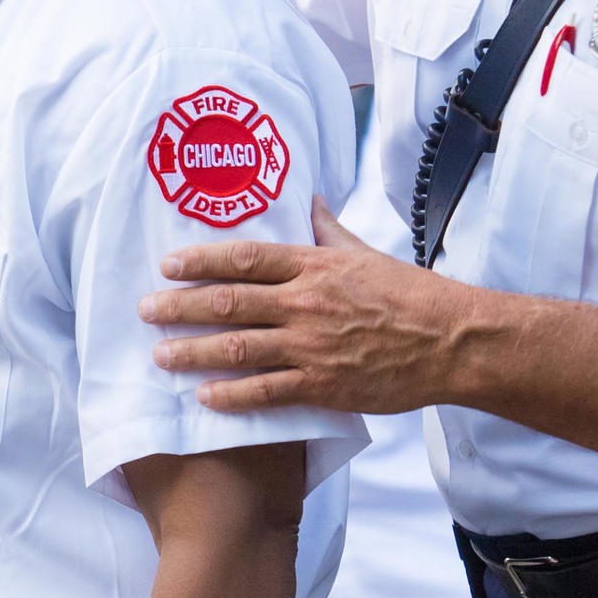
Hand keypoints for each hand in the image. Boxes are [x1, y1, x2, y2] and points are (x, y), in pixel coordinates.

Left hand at [137, 200, 458, 415]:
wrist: (451, 342)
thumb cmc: (411, 294)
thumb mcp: (366, 252)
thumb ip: (328, 230)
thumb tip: (310, 200)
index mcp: (314, 266)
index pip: (245, 257)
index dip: (200, 260)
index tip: (168, 265)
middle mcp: (305, 303)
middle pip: (228, 302)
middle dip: (179, 307)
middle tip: (145, 311)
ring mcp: (312, 346)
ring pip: (236, 348)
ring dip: (191, 352)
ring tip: (160, 356)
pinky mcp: (323, 385)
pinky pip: (265, 392)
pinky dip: (231, 395)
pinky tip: (204, 397)